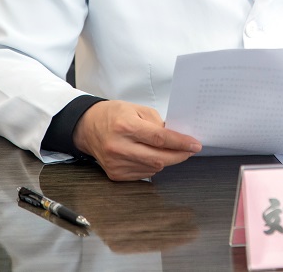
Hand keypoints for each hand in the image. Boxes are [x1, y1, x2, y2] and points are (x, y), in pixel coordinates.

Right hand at [71, 101, 201, 180]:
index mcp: (125, 126)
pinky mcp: (115, 174)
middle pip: (159, 158)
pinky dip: (152, 165)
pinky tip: (149, 155)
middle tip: (189, 150)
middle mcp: (119, 147)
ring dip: (165, 160)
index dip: (180, 143)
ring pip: (153, 168)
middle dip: (179, 155)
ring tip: (164, 148)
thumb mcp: (137, 109)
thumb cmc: (113, 115)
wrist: (88, 127)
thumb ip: (158, 123)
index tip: (194, 144)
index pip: (159, 138)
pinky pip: (144, 174)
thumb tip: (176, 138)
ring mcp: (116, 163)